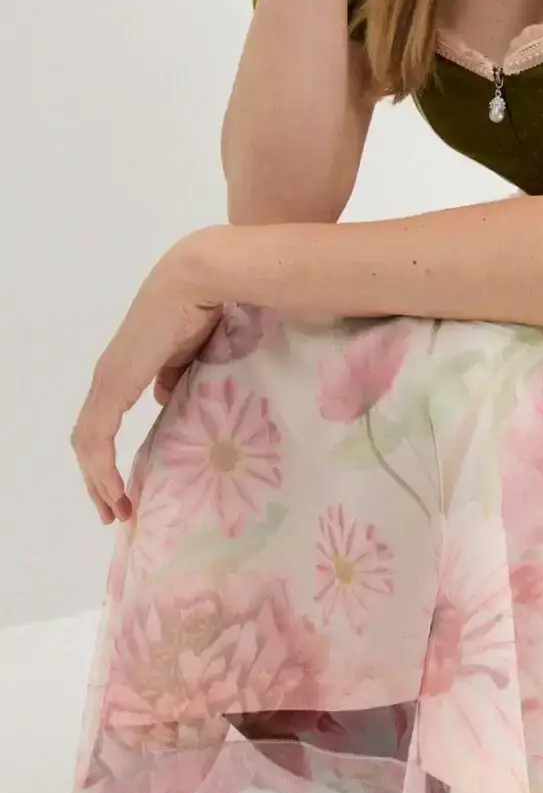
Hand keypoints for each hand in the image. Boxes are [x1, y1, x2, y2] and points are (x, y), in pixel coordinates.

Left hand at [71, 240, 225, 525]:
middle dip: (98, 479)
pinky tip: (115, 490)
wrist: (200, 279)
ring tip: (116, 510)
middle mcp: (109, 377)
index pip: (103, 423)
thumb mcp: (191, 354)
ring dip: (97, 481)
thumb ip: (177, 377)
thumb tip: (168, 397)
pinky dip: (101, 469)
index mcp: (126, 369)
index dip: (107, 459)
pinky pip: (96, 437)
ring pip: (87, 442)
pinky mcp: (114, 384)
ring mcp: (108, 380)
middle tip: (115, 512)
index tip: (125, 490)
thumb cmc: (205, 308)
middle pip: (89, 439)